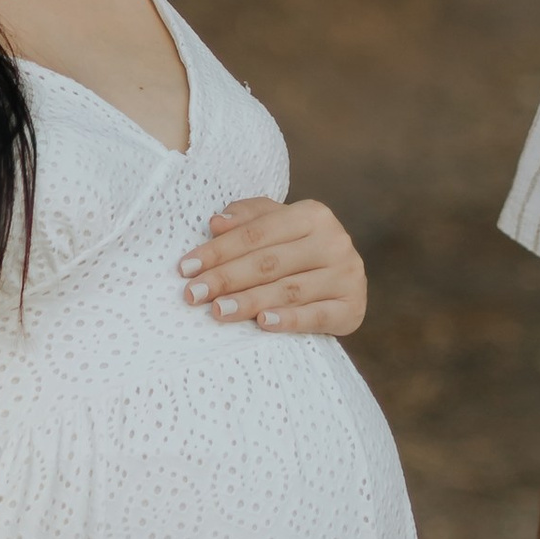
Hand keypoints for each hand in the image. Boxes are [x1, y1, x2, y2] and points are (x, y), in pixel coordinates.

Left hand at [178, 195, 366, 336]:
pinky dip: (289, 320)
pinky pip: (317, 316)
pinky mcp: (353, 307)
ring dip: (250, 301)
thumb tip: (216, 222)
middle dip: (227, 278)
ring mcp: (347, 275)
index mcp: (313, 214)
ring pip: (289, 289)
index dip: (219, 250)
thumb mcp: (275, 227)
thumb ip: (248, 219)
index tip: (186, 267)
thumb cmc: (296, 250)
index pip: (257, 233)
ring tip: (218, 311)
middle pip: (270, 262)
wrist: (342, 282)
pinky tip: (263, 324)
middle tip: (193, 294)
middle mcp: (335, 241)